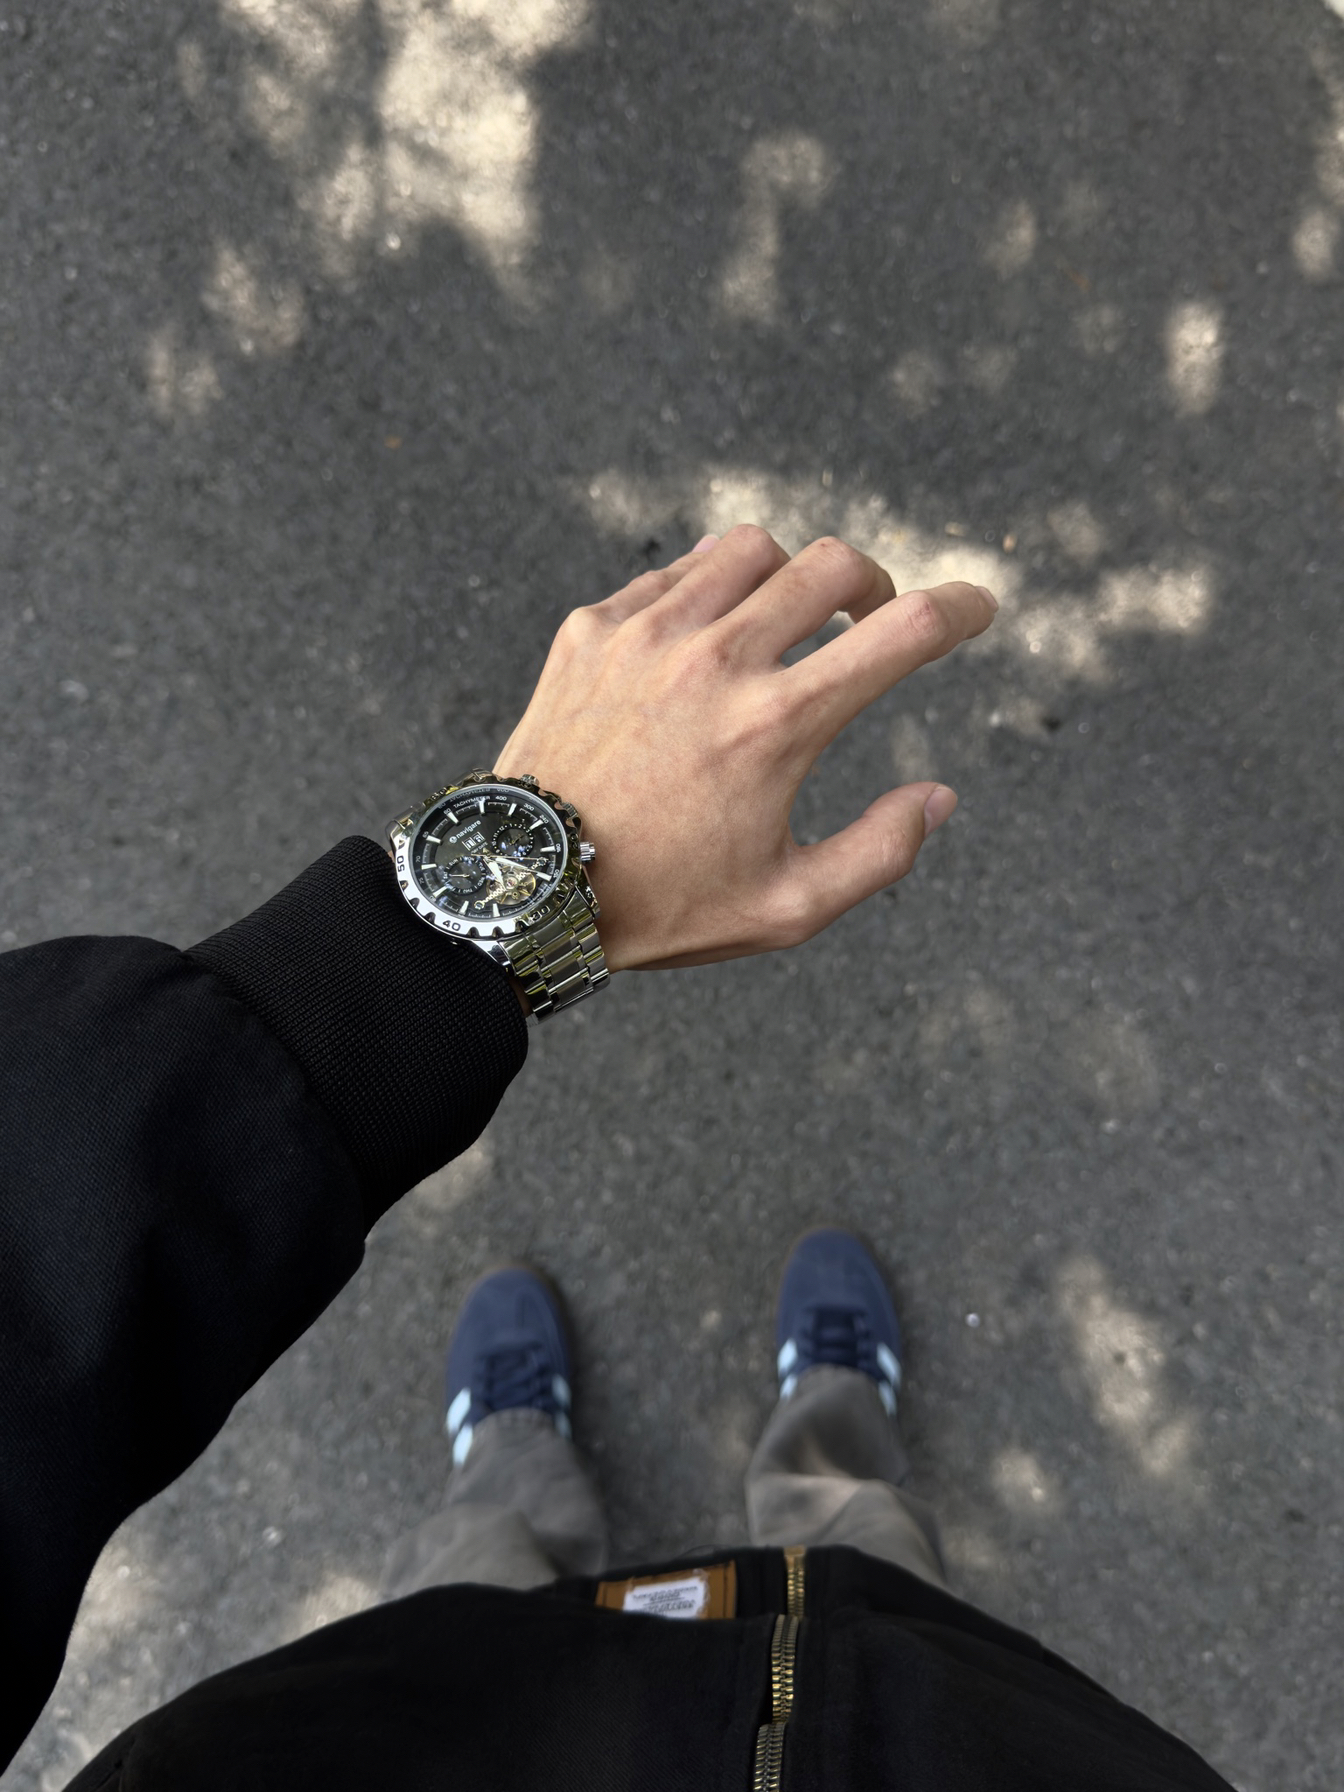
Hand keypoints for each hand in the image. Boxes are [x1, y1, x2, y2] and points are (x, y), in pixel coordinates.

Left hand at [495, 525, 996, 971]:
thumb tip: (939, 797)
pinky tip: (708, 636)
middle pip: (834, 564)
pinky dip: (710, 590)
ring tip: (785, 622)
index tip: (979, 609)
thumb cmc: (662, 905)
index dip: (964, 608)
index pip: (906, 630)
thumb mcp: (786, 908)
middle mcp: (718, 661)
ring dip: (790, 577)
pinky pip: (674, 573)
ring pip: (752, 550)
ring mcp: (649, 634)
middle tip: (870, 621)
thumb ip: (880, 855)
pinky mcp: (593, 628)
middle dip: (875, 585)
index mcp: (778, 724)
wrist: (522, 886)